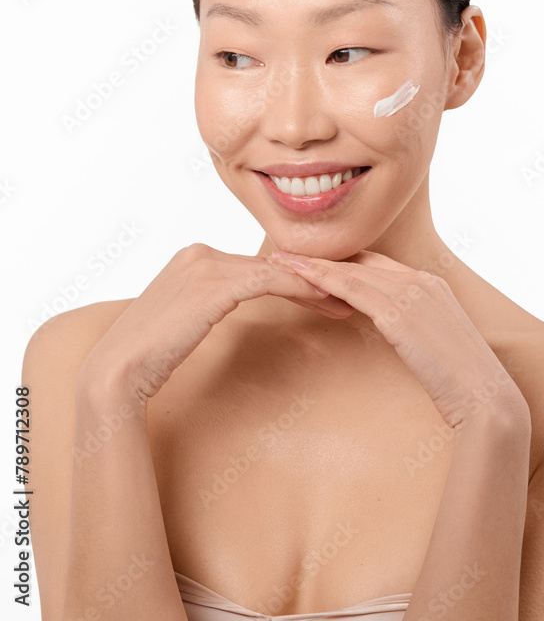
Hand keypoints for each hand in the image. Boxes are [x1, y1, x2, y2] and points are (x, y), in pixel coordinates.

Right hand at [78, 244, 355, 410]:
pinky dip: (300, 289)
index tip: (324, 294)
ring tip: (345, 300)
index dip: (294, 279)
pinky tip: (324, 300)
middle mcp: (200, 253)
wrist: (119, 370)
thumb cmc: (153, 354)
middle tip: (346, 294)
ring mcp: (207, 265)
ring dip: (314, 285)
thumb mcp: (188, 320)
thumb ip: (211, 305)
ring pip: (276, 270)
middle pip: (270, 263)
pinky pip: (270, 281)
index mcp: (194, 258)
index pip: (256, 265)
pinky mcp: (215, 284)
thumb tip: (235, 309)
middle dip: (310, 280)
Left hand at [268, 249, 528, 431]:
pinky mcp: (400, 314)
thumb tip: (396, 335)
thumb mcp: (436, 347)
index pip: (380, 265)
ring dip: (314, 264)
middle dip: (325, 257)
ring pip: (353, 271)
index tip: (317, 260)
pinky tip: (301, 278)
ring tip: (282, 260)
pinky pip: (354, 290)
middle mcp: (423, 281)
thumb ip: (415, 331)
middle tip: (288, 252)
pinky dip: (325, 280)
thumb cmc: (463, 383)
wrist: (486, 399)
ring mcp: (413, 294)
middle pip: (363, 261)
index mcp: (433, 286)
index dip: (347, 262)